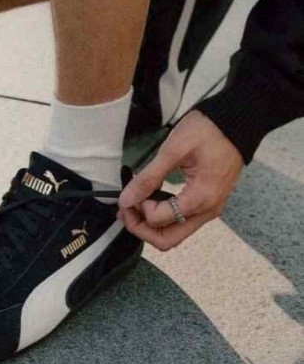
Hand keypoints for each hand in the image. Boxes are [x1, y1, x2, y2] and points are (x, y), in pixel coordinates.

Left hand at [118, 110, 243, 250]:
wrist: (236, 123)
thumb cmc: (208, 131)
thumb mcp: (173, 150)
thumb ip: (149, 177)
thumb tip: (127, 199)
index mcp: (201, 197)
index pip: (159, 219)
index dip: (138, 209)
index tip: (131, 192)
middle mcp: (207, 210)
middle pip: (167, 240)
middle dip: (141, 228)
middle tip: (126, 209)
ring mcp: (209, 209)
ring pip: (173, 234)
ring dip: (150, 225)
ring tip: (134, 204)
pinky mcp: (206, 204)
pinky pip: (181, 223)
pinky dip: (162, 218)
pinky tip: (149, 201)